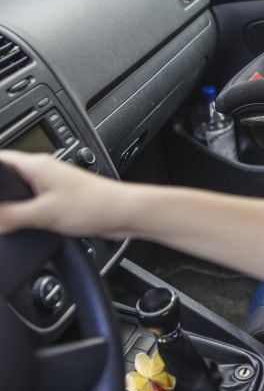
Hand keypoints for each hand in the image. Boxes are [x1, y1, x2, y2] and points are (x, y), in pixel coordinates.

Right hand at [0, 150, 130, 238]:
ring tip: (6, 221)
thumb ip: (12, 216)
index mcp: (37, 165)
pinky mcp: (61, 200)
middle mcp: (44, 171)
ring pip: (22, 194)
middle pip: (7, 179)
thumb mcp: (45, 213)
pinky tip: (25, 226)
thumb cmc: (96, 204)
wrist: (125, 214)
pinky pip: (35, 205)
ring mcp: (53, 186)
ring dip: (12, 206)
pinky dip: (27, 214)